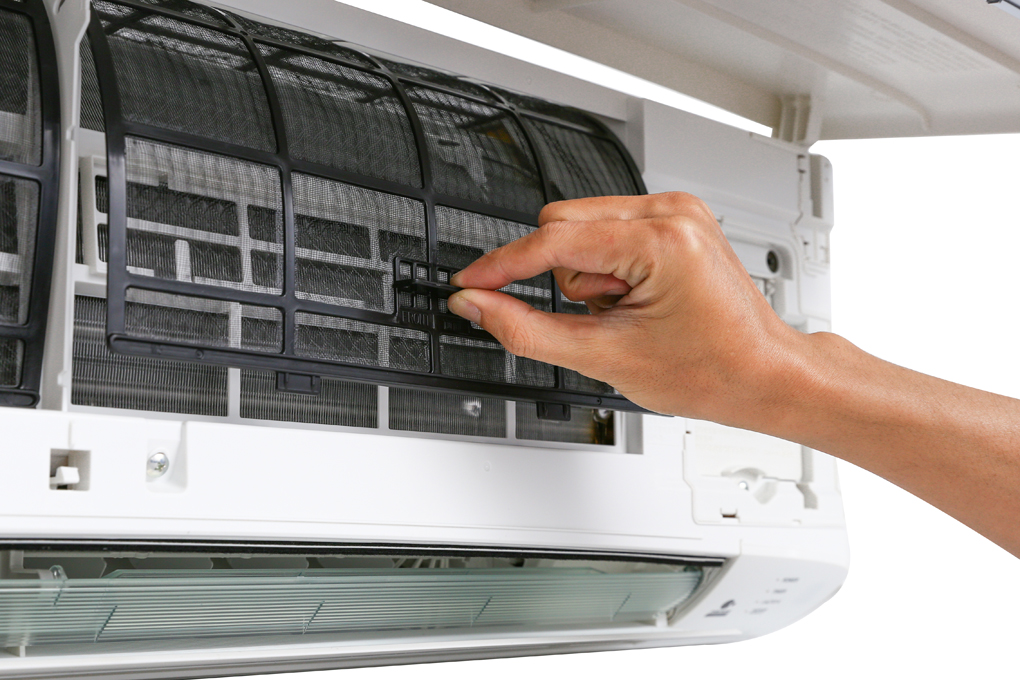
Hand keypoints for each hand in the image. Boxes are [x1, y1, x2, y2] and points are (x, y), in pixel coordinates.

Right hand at [448, 192, 809, 428]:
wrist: (763, 375)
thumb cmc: (711, 371)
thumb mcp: (606, 359)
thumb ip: (527, 330)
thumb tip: (479, 306)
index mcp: (661, 240)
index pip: (553, 241)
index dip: (501, 267)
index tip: (469, 285)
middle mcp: (671, 211)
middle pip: (562, 225)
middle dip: (565, 279)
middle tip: (603, 320)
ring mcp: (676, 211)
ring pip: (581, 228)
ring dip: (588, 277)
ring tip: (629, 314)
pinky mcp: (675, 219)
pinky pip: (607, 231)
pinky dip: (606, 270)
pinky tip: (636, 299)